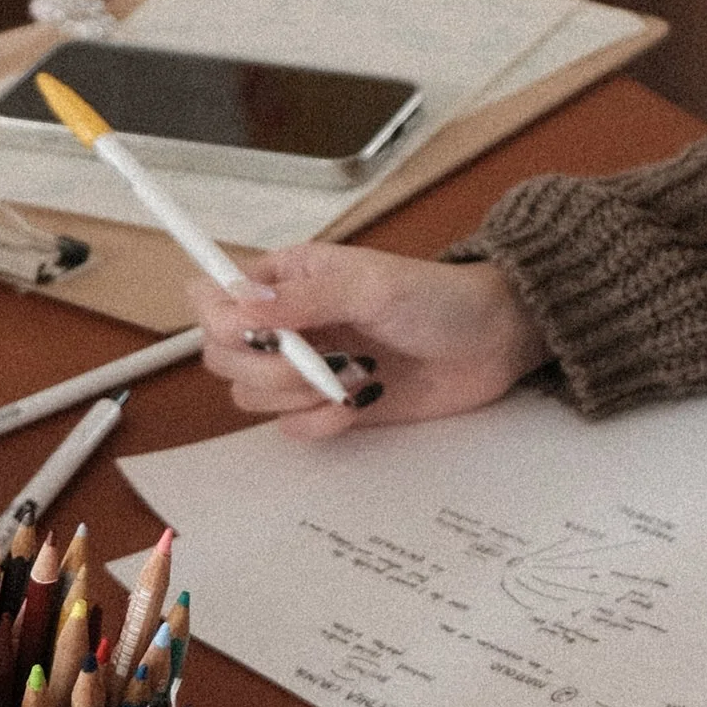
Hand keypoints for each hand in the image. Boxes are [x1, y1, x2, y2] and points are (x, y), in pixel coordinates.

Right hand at [189, 244, 544, 440]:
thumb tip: (236, 307)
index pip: (214, 297)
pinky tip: (359, 402)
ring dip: (296, 396)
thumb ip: (303, 298)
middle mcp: (288, 322)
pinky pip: (290, 428)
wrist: (492, 344)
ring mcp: (307, 366)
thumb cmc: (440, 298)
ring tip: (353, 377)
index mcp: (288, 279)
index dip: (222, 321)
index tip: (259, 333)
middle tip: (317, 362)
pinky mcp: (328, 405)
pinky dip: (319, 422)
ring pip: (250, 395)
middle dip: (265, 367)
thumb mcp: (372, 285)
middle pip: (222, 355)